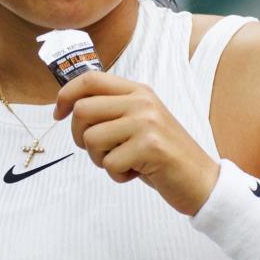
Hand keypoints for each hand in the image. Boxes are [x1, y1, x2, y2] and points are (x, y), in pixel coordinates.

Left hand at [53, 72, 218, 214]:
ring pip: (91, 139)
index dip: (66, 95)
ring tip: (124, 162)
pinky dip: (117, 175)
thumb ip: (113, 110)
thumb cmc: (163, 156)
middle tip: (101, 151)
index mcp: (138, 91)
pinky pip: (109, 163)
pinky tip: (137, 172)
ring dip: (100, 159)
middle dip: (80, 137)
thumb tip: (70, 106)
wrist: (201, 180)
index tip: (58, 114)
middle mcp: (142, 102)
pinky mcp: (150, 146)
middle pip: (82, 110)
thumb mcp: (140, 122)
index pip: (90, 79)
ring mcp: (147, 122)